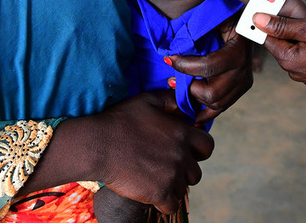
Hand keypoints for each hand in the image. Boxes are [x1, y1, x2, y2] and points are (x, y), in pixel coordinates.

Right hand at [92, 91, 213, 213]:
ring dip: (172, 185)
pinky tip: (151, 191)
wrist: (98, 145)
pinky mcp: (159, 194)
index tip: (183, 150)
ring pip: (183, 188)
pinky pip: (172, 205)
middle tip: (164, 164)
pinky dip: (164, 201)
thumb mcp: (147, 100)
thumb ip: (171, 100)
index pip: (207, 147)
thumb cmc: (120, 120)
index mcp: (182, 134)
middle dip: (184, 169)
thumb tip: (187, 101)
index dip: (197, 149)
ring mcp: (171, 176)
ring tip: (153, 175)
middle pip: (195, 172)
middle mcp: (181, 156)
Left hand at [170, 16, 252, 125]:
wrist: (251, 25)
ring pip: (216, 104)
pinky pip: (222, 108)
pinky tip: (192, 116)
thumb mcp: (218, 17)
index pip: (207, 66)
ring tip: (180, 88)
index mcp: (238, 52)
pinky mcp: (241, 90)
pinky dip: (205, 114)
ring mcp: (244, 83)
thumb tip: (176, 42)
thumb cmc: (230, 18)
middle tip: (172, 80)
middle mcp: (243, 72)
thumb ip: (200, 27)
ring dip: (195, 99)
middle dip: (189, 88)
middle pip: (212, 93)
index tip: (169, 59)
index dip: (184, 65)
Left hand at [254, 12, 305, 88]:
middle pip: (283, 42)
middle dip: (291, 25)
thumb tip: (257, 19)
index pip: (267, 37)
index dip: (270, 18)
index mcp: (289, 61)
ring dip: (304, 33)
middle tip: (304, 9)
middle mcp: (295, 72)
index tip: (274, 5)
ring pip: (298, 48)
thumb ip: (283, 25)